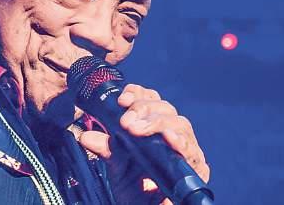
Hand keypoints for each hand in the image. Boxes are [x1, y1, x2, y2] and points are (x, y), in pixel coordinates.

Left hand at [79, 83, 209, 203]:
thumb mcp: (117, 167)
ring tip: (138, 129)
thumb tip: (86, 136)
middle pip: (167, 109)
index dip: (140, 94)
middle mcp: (174, 135)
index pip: (153, 100)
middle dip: (145, 109)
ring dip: (158, 123)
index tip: (122, 98)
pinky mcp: (197, 169)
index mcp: (156, 128)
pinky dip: (180, 143)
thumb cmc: (135, 189)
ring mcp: (187, 150)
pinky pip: (193, 151)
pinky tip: (170, 138)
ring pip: (181, 124)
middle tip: (126, 121)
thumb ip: (107, 149)